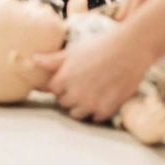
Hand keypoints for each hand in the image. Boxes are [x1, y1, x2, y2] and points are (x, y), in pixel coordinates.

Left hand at [34, 28, 154, 121]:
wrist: (130, 49)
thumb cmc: (101, 46)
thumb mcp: (74, 50)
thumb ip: (53, 60)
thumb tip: (34, 60)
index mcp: (64, 79)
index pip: (53, 90)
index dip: (61, 84)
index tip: (70, 79)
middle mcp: (75, 94)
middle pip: (64, 104)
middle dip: (70, 96)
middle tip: (83, 84)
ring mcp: (90, 103)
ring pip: (77, 114)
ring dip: (82, 106)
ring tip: (92, 93)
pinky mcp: (106, 109)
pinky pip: (96, 118)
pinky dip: (98, 110)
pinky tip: (104, 97)